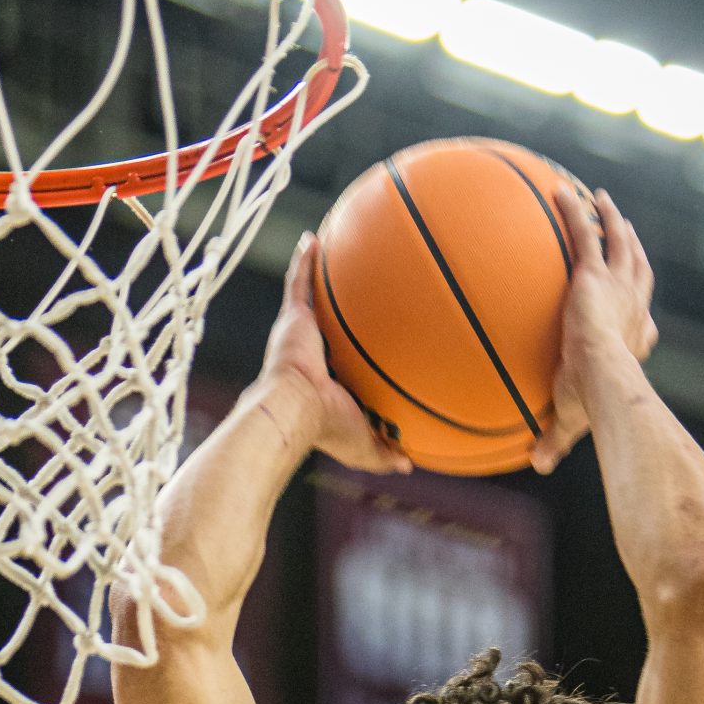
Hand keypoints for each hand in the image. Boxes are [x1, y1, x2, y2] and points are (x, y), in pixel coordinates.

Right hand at [253, 234, 412, 477]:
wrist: (295, 409)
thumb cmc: (326, 428)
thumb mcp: (364, 446)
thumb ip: (385, 453)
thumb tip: (409, 464)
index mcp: (328, 381)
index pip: (345, 363)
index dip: (354, 353)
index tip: (369, 342)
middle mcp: (314, 354)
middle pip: (329, 326)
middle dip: (336, 311)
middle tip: (355, 293)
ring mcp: (302, 334)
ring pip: (312, 300)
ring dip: (318, 277)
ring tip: (330, 252)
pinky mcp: (293, 319)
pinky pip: (299, 283)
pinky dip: (304, 262)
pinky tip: (312, 239)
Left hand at [530, 185, 658, 473]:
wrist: (603, 382)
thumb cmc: (594, 408)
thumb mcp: (572, 422)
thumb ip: (554, 439)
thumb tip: (536, 465)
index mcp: (635, 340)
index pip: (642, 323)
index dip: (641, 313)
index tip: (639, 311)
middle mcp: (634, 308)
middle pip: (639, 269)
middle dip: (634, 249)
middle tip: (627, 232)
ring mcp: (619, 287)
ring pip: (620, 242)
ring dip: (613, 219)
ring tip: (603, 200)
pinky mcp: (595, 275)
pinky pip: (584, 234)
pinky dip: (574, 211)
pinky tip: (560, 191)